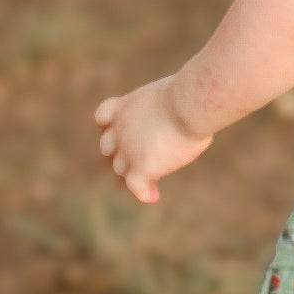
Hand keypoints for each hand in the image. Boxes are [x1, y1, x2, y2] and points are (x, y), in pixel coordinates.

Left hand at [94, 75, 211, 204]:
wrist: (189, 106)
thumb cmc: (190, 97)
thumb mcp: (171, 97)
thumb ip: (165, 111)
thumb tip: (181, 122)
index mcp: (125, 106)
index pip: (103, 118)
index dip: (110, 127)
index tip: (124, 130)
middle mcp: (120, 129)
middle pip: (109, 148)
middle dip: (122, 153)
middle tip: (140, 160)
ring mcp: (128, 150)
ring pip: (120, 169)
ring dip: (133, 176)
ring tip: (151, 185)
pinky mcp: (141, 167)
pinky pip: (135, 186)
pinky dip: (143, 193)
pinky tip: (153, 196)